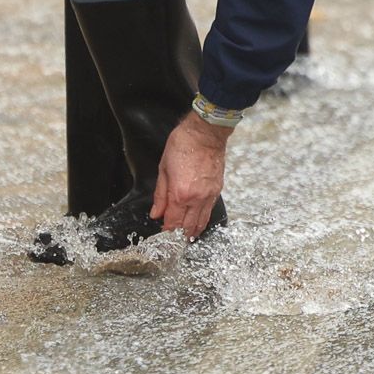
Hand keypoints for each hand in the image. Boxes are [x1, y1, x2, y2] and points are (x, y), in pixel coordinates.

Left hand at [150, 113, 229, 237]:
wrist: (205, 133)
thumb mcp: (163, 169)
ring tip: (185, 237)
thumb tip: (156, 213)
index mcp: (180, 193)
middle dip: (179, 235)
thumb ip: (160, 195)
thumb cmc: (182, 145)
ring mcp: (209, 195)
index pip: (173, 222)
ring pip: (201, 222)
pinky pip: (209, 211)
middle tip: (173, 240)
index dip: (167, 230)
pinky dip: (202, 220)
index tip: (163, 234)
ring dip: (192, 231)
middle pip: (188, 226)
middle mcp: (196, 198)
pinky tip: (197, 222)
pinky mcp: (217, 190)